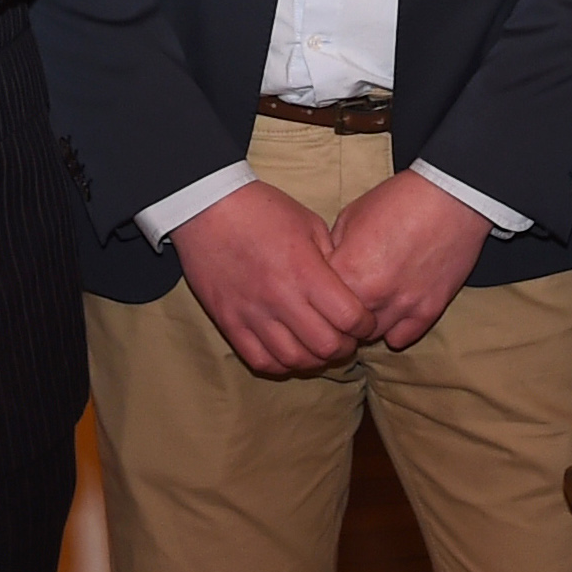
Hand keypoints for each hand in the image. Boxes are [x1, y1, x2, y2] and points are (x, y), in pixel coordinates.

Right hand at [171, 180, 368, 376]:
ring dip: (314, 361)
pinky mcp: (228, 322)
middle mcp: (281, 297)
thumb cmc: (262, 210)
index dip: (365, 326)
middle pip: (325, 346)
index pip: (349, 317)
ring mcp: (252, 313)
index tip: (365, 322)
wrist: (206, 207)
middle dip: (345, 348)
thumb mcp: (309, 224)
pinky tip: (289, 353)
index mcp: (305, 270)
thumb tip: (349, 288)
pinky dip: (280, 364)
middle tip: (346, 339)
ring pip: (294, 360)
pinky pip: (259, 360)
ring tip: (318, 348)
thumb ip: (332, 259)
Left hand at [329, 170, 492, 351]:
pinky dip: (393, 329)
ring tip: (367, 306)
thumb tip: (323, 272)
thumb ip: (333, 250)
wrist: (451, 197)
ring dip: (365, 325)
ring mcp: (403, 306)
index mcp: (348, 269)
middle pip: (341, 327)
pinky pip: (401, 338)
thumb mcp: (351, 215)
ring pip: (370, 337)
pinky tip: (391, 312)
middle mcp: (373, 295)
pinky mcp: (429, 311)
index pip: (317, 303)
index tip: (320, 291)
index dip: (316, 296)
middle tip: (341, 301)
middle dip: (337, 316)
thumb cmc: (399, 200)